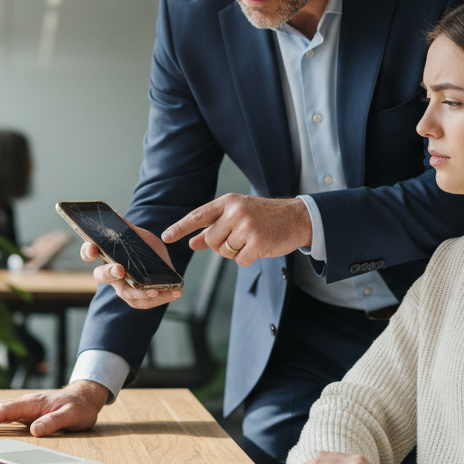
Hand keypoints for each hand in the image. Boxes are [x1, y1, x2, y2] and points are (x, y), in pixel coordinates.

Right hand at [0, 380, 108, 436]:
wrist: (86, 396)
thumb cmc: (81, 407)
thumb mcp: (72, 416)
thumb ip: (54, 422)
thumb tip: (34, 430)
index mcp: (33, 402)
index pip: (5, 411)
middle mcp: (26, 402)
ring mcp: (25, 406)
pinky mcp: (27, 410)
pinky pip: (4, 414)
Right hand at [80, 220, 181, 308]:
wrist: (158, 261)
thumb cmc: (142, 247)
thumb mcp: (139, 235)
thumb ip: (128, 228)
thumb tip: (114, 214)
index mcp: (106, 255)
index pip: (89, 252)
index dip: (87, 251)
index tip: (93, 249)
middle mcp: (111, 273)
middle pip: (102, 276)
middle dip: (109, 273)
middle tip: (119, 270)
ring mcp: (122, 288)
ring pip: (125, 294)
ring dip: (140, 293)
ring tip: (156, 290)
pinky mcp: (137, 298)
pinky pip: (144, 302)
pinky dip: (161, 298)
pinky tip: (175, 293)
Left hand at [161, 194, 311, 266]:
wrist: (297, 218)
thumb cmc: (265, 217)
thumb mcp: (238, 216)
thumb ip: (214, 228)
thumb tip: (192, 242)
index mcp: (228, 202)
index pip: (198, 215)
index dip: (180, 227)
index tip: (166, 237)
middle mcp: (235, 212)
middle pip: (211, 240)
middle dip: (221, 245)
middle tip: (239, 239)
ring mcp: (247, 227)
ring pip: (224, 251)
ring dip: (235, 252)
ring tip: (251, 240)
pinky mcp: (257, 242)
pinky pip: (239, 260)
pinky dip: (247, 259)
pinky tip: (259, 247)